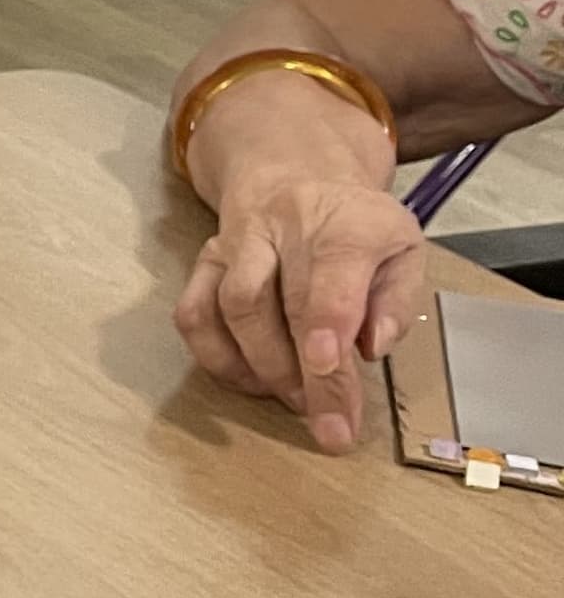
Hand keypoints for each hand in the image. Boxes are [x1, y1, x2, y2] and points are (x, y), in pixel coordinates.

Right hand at [175, 73, 422, 452]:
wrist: (293, 173)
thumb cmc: (357, 227)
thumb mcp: (404, 248)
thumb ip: (397, 299)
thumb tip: (371, 347)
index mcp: (346, 224)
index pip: (330, 277)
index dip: (326, 324)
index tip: (329, 368)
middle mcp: (285, 228)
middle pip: (282, 303)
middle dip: (303, 373)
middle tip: (327, 424)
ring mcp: (236, 244)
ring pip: (231, 307)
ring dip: (261, 365)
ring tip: (294, 398)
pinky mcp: (204, 262)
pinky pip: (192, 313)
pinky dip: (216, 356)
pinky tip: (250, 379)